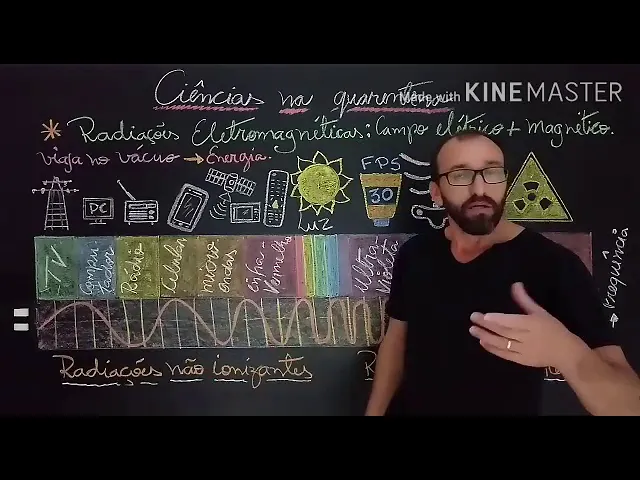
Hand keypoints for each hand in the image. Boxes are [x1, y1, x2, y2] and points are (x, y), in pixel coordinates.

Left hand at [468, 282, 583, 368]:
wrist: (565, 352)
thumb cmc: (553, 329)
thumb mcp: (540, 312)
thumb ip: (525, 300)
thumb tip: (515, 285)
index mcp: (532, 324)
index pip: (512, 322)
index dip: (498, 319)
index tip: (484, 315)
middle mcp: (526, 338)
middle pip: (503, 331)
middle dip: (487, 325)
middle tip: (473, 318)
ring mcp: (523, 351)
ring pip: (501, 343)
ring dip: (486, 337)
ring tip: (473, 330)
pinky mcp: (521, 360)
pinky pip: (505, 354)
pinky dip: (493, 349)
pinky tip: (483, 342)